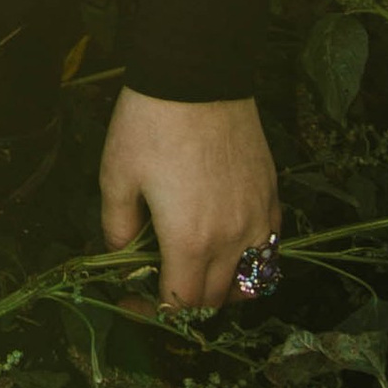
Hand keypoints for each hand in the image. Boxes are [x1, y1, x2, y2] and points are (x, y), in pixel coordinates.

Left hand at [99, 87, 277, 310]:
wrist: (197, 75)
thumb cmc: (150, 123)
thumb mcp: (116, 175)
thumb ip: (117, 228)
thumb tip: (121, 256)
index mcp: (190, 240)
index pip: (180, 305)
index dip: (154, 312)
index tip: (135, 301)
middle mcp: (232, 239)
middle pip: (214, 299)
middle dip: (184, 302)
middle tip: (160, 284)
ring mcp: (257, 217)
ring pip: (249, 281)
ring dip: (222, 288)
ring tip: (196, 270)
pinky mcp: (270, 195)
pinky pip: (268, 248)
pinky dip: (251, 260)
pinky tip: (228, 245)